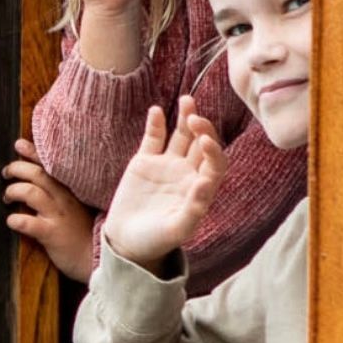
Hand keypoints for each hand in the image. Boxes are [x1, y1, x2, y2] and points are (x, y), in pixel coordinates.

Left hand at [1, 139, 101, 281]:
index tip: (19, 144)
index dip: (33, 153)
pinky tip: (11, 221)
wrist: (99, 261)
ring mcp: (58, 216)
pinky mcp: (52, 234)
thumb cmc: (84, 235)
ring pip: (31, 192)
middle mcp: (64, 200)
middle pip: (37, 174)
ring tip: (7, 197)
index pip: (50, 167)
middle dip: (17, 168)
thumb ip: (60, 194)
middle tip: (6, 173)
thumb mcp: (76, 209)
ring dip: (13, 191)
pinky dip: (15, 219)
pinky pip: (28, 222)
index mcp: (70, 192)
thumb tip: (37, 181)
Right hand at [99, 106, 222, 272]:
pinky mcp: (144, 162)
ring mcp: (167, 165)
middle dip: (202, 128)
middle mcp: (188, 173)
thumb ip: (194, 208)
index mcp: (201, 188)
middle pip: (202, 143)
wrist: (127, 242)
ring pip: (182, 136)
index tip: (205, 141)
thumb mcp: (177, 230)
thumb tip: (206, 182)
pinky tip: (156, 111)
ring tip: (187, 100)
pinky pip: (153, 139)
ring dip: (186, 117)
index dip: (214, 150)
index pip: (215, 162)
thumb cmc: (156, 241)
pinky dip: (156, 124)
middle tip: (195, 117)